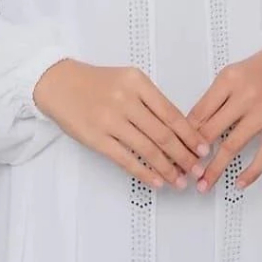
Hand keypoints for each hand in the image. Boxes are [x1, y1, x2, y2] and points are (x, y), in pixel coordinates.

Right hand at [33, 61, 209, 189]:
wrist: (58, 83)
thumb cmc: (95, 82)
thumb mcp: (126, 80)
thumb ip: (150, 100)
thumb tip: (179, 131)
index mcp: (137, 82)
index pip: (172, 113)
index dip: (191, 135)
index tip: (203, 149)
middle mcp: (125, 100)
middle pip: (163, 134)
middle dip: (184, 156)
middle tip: (197, 169)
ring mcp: (109, 120)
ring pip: (147, 149)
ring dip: (167, 169)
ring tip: (180, 180)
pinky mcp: (95, 138)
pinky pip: (125, 159)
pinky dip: (144, 172)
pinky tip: (156, 181)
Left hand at [187, 48, 261, 192]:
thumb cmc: (258, 72)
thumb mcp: (229, 76)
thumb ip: (212, 99)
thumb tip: (190, 128)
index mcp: (227, 80)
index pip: (199, 112)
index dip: (184, 134)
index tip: (174, 150)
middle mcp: (245, 96)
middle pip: (211, 130)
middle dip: (194, 154)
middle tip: (183, 170)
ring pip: (233, 145)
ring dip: (216, 168)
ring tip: (204, 183)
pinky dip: (251, 172)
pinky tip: (239, 183)